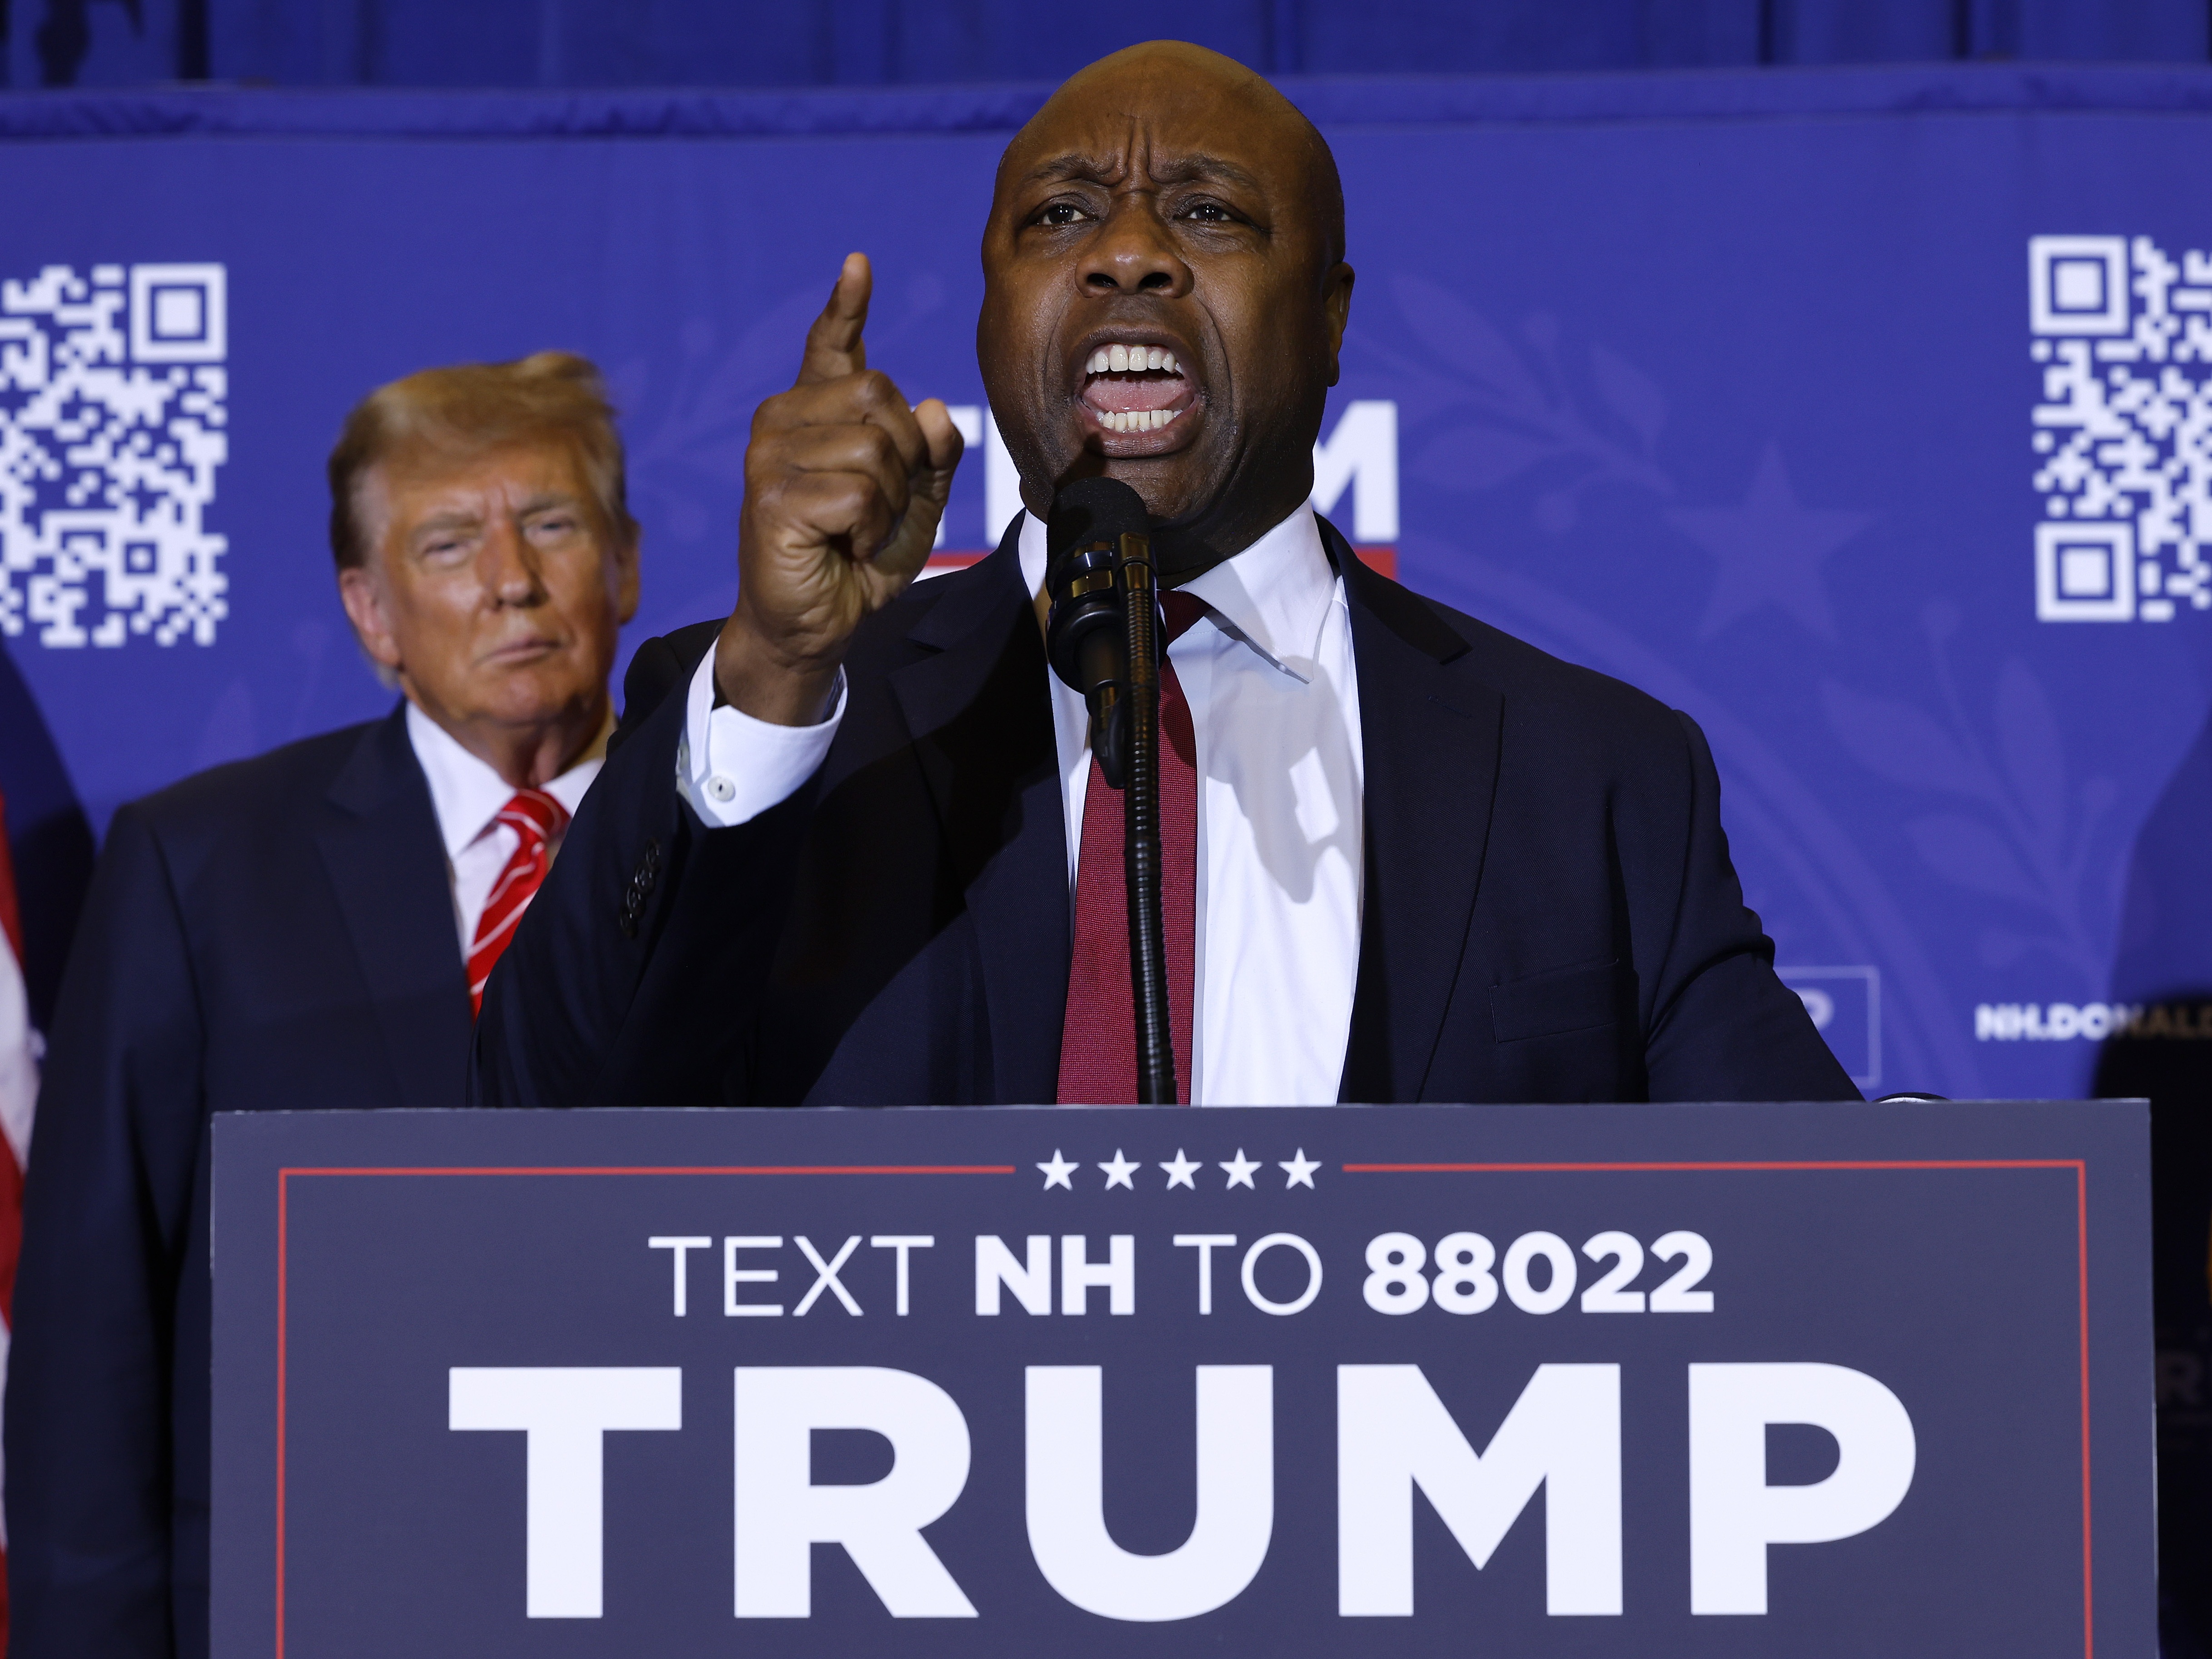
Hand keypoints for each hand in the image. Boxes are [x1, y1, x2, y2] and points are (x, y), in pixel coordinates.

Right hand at [715, 252, 963, 723]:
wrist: (816, 624)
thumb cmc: (856, 559)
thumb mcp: (913, 502)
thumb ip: (931, 454)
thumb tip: (937, 408)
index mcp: (813, 412)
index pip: (831, 347)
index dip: (846, 308)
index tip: (859, 265)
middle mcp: (782, 420)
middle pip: (882, 398)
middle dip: (906, 459)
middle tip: (879, 508)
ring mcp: (769, 455)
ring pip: (875, 447)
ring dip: (889, 500)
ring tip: (858, 529)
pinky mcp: (771, 496)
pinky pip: (859, 491)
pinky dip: (871, 525)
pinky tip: (844, 543)